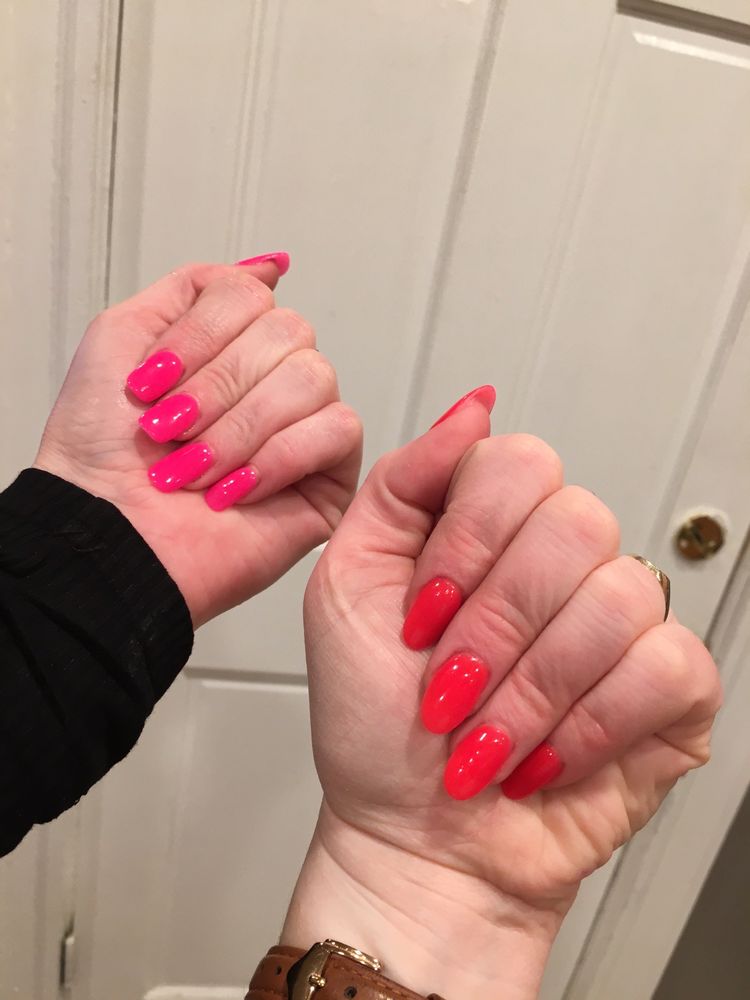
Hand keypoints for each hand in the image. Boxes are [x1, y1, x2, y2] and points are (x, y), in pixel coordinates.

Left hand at [35, 260, 361, 625]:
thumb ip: (194, 288)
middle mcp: (273, 381)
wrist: (107, 535)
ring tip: (195, 470)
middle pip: (288, 331)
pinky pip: (338, 430)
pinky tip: (236, 491)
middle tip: (172, 430)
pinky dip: (278, 457)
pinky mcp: (329, 477)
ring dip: (240, 427)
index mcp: (231, 348)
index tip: (152, 382)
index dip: (200, 335)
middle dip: (217, 385)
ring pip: (314, 378)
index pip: (251, 295)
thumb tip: (271, 266)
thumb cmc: (101, 452)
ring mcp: (305, 427)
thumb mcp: (123, 336)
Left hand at [285, 389, 719, 998]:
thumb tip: (475, 406)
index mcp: (492, 528)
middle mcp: (562, 561)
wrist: (413, 839)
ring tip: (485, 736)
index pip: (518, 464)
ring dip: (528, 690)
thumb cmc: (374, 723)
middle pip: (572, 525)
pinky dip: (586, 727)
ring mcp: (622, 620)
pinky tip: (543, 756)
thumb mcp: (347, 587)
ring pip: (616, 600)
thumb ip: (401, 485)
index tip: (421, 614)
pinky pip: (665, 666)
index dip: (467, 542)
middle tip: (448, 686)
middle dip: (492, 627)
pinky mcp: (670, 687)